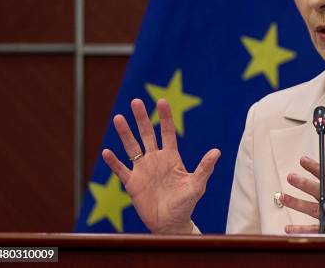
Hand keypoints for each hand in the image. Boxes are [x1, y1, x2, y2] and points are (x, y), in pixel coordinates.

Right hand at [102, 98, 219, 233]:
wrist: (171, 223)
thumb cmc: (186, 203)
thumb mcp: (196, 185)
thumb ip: (204, 168)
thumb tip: (217, 152)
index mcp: (171, 157)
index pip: (167, 132)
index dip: (165, 117)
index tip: (161, 101)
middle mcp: (155, 159)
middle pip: (147, 134)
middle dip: (141, 118)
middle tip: (135, 101)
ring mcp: (142, 170)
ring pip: (132, 147)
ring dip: (125, 134)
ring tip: (118, 118)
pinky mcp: (132, 183)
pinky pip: (121, 170)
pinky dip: (114, 162)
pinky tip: (107, 152)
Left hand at [281, 156, 324, 234]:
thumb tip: (322, 170)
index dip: (315, 168)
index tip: (303, 160)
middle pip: (320, 192)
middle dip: (304, 183)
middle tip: (290, 176)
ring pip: (315, 209)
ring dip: (297, 203)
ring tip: (283, 197)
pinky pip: (315, 231)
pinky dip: (301, 230)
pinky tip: (289, 228)